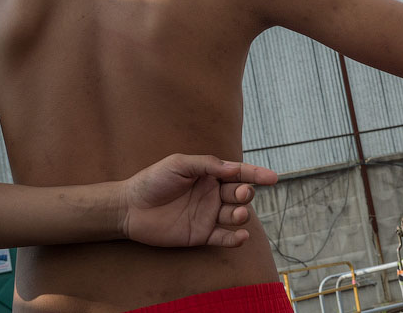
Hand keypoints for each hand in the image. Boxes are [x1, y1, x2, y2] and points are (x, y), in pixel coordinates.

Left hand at [120, 154, 277, 247]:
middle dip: (245, 194)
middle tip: (238, 195)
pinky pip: (223, 238)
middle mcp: (213, 195)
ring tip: (237, 214)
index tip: (273, 177)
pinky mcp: (201, 235)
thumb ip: (208, 165)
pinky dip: (235, 238)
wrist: (129, 208)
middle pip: (241, 194)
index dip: (257, 174)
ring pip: (236, 215)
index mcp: (211, 175)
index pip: (240, 173)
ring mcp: (208, 215)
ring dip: (241, 215)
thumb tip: (235, 169)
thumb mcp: (180, 164)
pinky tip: (240, 236)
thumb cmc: (153, 181)